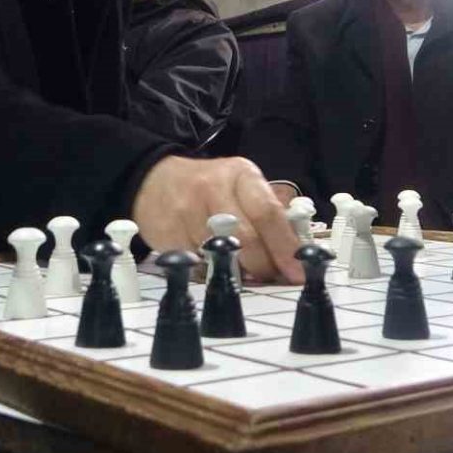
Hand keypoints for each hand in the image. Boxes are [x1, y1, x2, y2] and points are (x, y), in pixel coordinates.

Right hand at [133, 155, 302, 282]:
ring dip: (239, 274)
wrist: (154, 181)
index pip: (268, 213)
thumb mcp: (242, 185)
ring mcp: (186, 213)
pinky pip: (197, 268)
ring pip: (221, 257)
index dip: (286, 247)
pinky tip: (215, 267)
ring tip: (245, 273)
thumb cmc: (209, 187)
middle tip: (273, 278)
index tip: (298, 273)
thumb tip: (297, 254)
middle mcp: (212, 190)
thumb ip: (270, 214)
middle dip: (265, 266)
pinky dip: (211, 275)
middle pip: (246, 239)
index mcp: (240, 175)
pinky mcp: (167, 236)